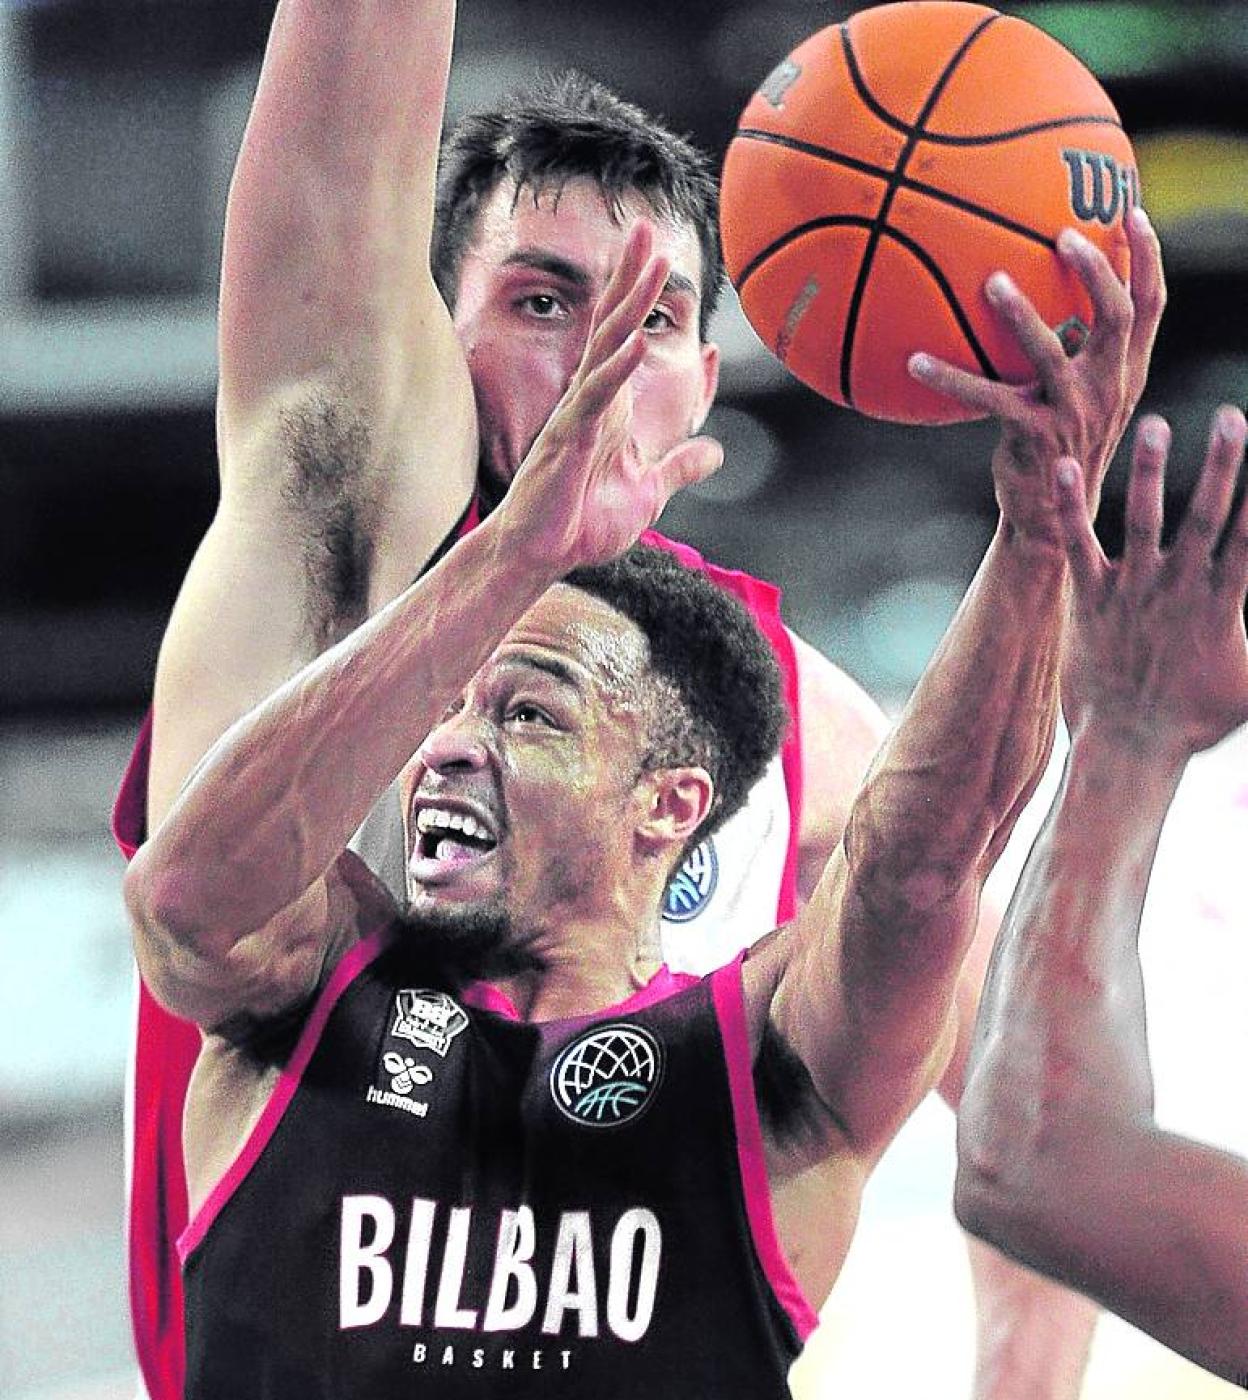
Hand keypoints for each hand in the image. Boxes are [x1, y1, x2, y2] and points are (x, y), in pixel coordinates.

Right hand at [498, 221, 721, 572]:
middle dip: (630, 277)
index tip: (657, 255)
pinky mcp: (568, 441)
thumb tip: (716, 453)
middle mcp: (591, 400)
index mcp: (609, 406)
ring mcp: (578, 416)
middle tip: (646, 227)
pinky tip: (636, 340)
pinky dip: (617, 369)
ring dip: (629, 304)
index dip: (640, 298)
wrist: (543, 556)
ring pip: (605, 348)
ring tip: (649, 262)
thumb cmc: (582, 523)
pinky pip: (595, 398)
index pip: (625, 338)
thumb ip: (680, 468)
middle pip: (613, 324)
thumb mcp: (648, 493)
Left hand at [909, 206, 1164, 551]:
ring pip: (1050, 351)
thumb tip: (1039, 288)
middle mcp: (1109, 386)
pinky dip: (949, 377)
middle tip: (1064, 235)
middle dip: (1096, 271)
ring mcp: (1074, 412)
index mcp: (1125, 370)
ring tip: (992, 281)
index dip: (1147, 257)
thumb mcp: (1081, 396)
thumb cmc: (1059, 442)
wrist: (1052, 517)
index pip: (1151, 305)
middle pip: (1117, 316)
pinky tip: (914, 360)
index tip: (1131, 212)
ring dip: (1021, 314)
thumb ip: (1078, 348)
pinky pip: (987, 397)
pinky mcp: (1034, 435)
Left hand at [1056, 406, 1247, 755]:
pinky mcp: (1089, 601)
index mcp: (1223, 603)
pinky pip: (1079, 547)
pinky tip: (1062, 469)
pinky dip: (1070, 509)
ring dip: (1152, 473)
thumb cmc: (1193, 722)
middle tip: (1231, 416)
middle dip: (1223, 466)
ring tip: (1155, 426)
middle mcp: (1180, 589)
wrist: (1128, 748)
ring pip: (1145, 522)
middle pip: (1207, 516)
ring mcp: (1133, 593)